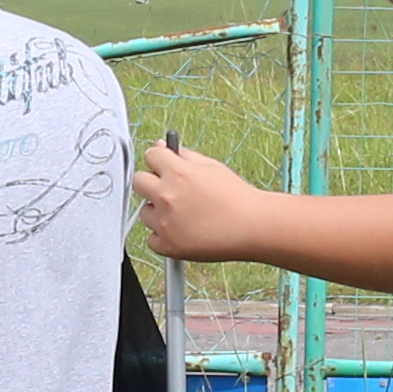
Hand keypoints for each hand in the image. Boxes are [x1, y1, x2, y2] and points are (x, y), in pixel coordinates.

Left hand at [133, 139, 267, 262]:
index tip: (165, 167)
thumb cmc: (237, 198)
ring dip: (157, 211)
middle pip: (139, 181)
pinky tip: (183, 231)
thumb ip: (184, 155)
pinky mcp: (167, 245)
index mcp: (179, 173)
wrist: (253, 227)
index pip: (150, 155)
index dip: (160, 160)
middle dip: (151, 182)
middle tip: (170, 190)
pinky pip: (152, 238)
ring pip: (144, 212)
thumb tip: (162, 146)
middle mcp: (167, 196)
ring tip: (184, 214)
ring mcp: (165, 223)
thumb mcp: (212, 167)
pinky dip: (164, 236)